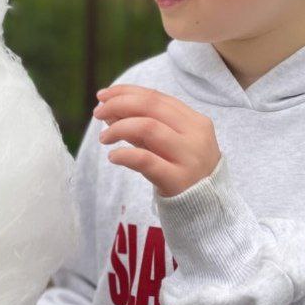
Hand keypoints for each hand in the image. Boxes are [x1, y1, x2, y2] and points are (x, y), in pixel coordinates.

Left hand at [93, 84, 221, 198]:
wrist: (207, 211)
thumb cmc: (183, 174)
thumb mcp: (167, 146)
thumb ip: (143, 126)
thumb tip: (110, 108)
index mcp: (195, 121)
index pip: (156, 97)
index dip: (126, 92)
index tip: (103, 95)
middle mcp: (195, 135)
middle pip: (151, 106)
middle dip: (118, 104)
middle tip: (98, 112)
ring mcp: (189, 158)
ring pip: (148, 127)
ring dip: (118, 128)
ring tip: (104, 138)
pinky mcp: (179, 181)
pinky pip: (146, 160)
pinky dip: (124, 155)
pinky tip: (113, 157)